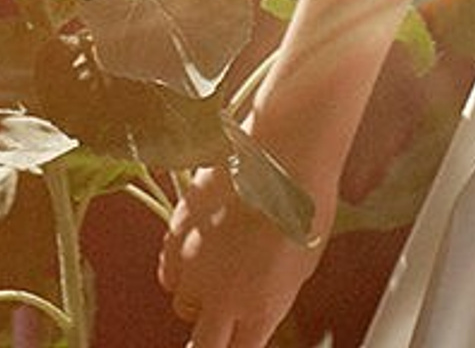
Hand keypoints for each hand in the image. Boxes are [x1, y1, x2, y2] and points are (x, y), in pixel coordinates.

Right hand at [158, 163, 330, 347]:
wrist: (286, 147)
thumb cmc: (305, 198)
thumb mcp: (302, 262)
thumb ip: (271, 296)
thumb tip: (256, 308)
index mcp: (262, 307)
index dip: (238, 346)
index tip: (237, 340)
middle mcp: (223, 296)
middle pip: (204, 346)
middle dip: (212, 338)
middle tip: (219, 323)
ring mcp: (196, 265)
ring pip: (183, 303)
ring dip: (198, 296)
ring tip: (219, 267)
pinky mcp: (177, 233)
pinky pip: (169, 269)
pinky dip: (181, 266)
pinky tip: (200, 247)